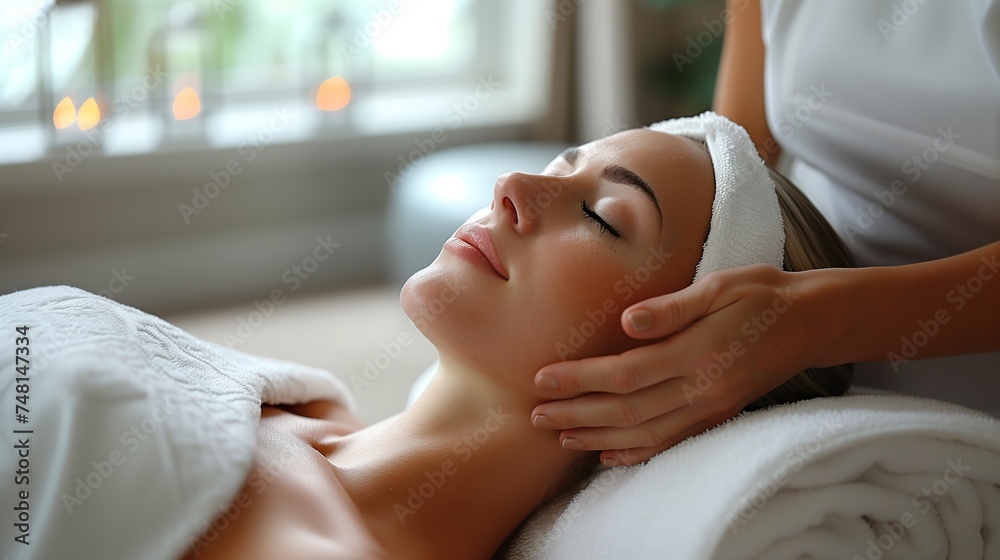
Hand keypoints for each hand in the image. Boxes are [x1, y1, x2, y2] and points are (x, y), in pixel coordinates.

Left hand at [530, 264, 831, 465]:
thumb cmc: (759, 294)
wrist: (810, 323)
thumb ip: (674, 306)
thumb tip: (627, 321)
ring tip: (560, 436)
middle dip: (577, 414)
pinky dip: (637, 453)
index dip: (581, 380)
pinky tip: (608, 456)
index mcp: (698, 352)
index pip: (626, 373)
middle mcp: (703, 388)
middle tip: (536, 414)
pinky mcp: (717, 417)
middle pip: (627, 411)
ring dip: (598, 438)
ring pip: (645, 434)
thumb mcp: (720, 285)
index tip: (542, 378)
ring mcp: (711, 408)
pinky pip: (671, 443)